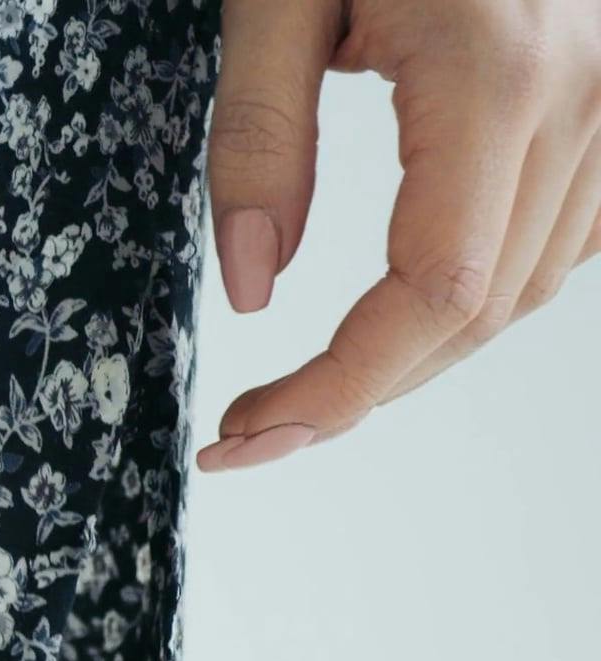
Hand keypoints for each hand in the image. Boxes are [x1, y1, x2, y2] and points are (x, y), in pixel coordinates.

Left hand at [200, 0, 600, 470]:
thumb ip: (258, 139)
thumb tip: (247, 289)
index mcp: (497, 74)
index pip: (432, 293)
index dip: (340, 387)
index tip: (245, 433)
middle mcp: (587, 96)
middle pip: (482, 311)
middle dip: (363, 389)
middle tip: (252, 427)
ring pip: (531, 286)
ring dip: (421, 351)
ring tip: (314, 377)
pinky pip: (568, 235)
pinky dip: (483, 288)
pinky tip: (402, 301)